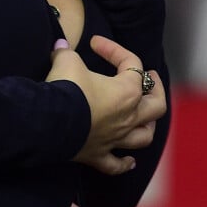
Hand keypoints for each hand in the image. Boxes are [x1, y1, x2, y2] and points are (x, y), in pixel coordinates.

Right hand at [46, 36, 166, 174]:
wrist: (49, 121)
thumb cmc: (66, 89)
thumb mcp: (67, 60)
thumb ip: (67, 52)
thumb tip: (60, 46)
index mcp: (127, 91)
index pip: (131, 64)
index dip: (114, 49)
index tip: (94, 43)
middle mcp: (128, 117)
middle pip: (156, 106)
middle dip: (156, 90)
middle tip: (151, 78)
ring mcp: (115, 139)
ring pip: (144, 136)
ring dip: (147, 126)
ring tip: (145, 118)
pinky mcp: (98, 155)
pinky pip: (116, 164)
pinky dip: (124, 163)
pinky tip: (130, 161)